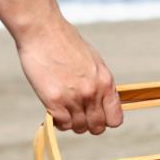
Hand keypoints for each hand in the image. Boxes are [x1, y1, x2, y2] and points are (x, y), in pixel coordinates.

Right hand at [17, 17, 122, 133]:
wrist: (43, 31)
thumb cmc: (65, 43)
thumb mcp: (93, 61)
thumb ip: (99, 83)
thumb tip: (101, 100)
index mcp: (105, 82)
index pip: (115, 119)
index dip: (106, 120)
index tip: (96, 114)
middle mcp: (92, 93)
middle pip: (97, 127)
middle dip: (88, 124)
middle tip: (78, 113)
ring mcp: (74, 98)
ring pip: (79, 128)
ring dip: (72, 122)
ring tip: (64, 109)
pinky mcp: (54, 101)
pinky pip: (62, 124)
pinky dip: (58, 121)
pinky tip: (54, 110)